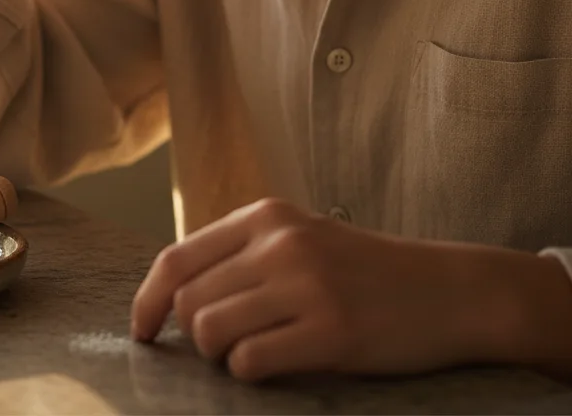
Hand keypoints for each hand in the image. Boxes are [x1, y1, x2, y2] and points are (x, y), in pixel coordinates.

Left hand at [130, 198, 506, 382]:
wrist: (449, 290)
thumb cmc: (364, 271)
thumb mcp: (299, 238)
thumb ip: (242, 254)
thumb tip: (172, 296)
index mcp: (264, 216)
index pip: (176, 259)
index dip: (148, 300)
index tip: (142, 331)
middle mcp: (279, 243)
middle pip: (190, 301)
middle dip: (196, 336)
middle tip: (229, 345)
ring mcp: (306, 284)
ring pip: (212, 333)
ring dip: (222, 356)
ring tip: (256, 353)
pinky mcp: (331, 330)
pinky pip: (251, 363)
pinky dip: (251, 374)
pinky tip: (280, 365)